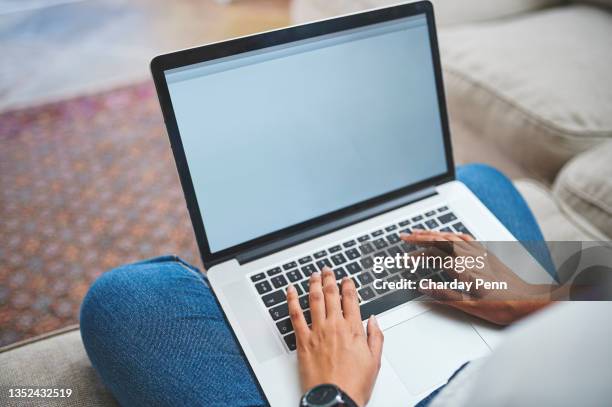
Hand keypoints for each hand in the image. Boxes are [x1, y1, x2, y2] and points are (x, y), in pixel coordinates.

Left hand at [287, 268, 382, 406]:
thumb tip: (374, 320)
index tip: (346, 279)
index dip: (348, 285)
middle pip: (331, 295)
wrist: (335, 399)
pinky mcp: (303, 341)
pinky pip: (295, 315)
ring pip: (313, 299)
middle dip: (329, 279)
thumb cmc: (354, 384)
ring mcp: (317, 332)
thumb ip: (376, 336)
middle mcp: (334, 326)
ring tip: (313, 274)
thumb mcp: (375, 361)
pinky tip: (290, 291)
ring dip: (313, 284)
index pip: (350, 299)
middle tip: (328, 270)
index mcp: (353, 329)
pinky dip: (291, 300)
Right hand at [401, 230, 551, 324]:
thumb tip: (423, 287)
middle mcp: (471, 256)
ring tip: (420, 232)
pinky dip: (452, 234)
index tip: (402, 257)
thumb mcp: (470, 305)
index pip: (433, 255)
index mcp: (464, 267)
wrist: (530, 301)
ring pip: (451, 237)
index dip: (416, 255)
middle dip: (420, 237)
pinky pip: (466, 238)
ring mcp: (480, 253)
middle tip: (404, 237)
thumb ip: (445, 294)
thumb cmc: (504, 306)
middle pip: (440, 240)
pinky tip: (448, 235)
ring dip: (434, 232)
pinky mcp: (487, 254)